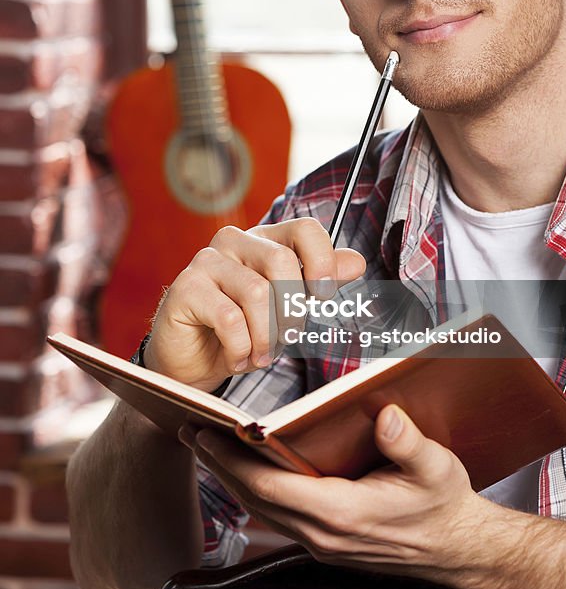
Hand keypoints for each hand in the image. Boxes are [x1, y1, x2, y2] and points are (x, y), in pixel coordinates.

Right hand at [143, 218, 365, 391]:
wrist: (193, 359)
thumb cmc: (243, 328)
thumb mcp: (287, 305)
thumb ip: (319, 281)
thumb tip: (357, 262)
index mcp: (264, 240)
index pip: (304, 229)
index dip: (322, 261)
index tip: (324, 296)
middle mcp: (234, 241)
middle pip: (282, 262)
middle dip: (292, 311)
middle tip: (286, 339)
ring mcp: (207, 261)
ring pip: (257, 293)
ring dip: (267, 337)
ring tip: (261, 355)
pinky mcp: (186, 288)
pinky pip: (229, 319)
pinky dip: (242, 348)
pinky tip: (237, 357)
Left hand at [181, 405, 490, 583]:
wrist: (457, 549)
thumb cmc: (444, 506)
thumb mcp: (437, 468)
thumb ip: (408, 444)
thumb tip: (385, 417)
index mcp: (345, 515)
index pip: (273, 488)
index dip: (235, 462)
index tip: (207, 435)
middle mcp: (324, 534)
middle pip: (255, 499)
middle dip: (219, 465)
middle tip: (190, 431)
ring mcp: (322, 541)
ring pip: (262, 509)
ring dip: (231, 477)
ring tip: (207, 444)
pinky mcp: (325, 538)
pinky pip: (277, 513)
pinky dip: (254, 487)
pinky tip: (246, 466)